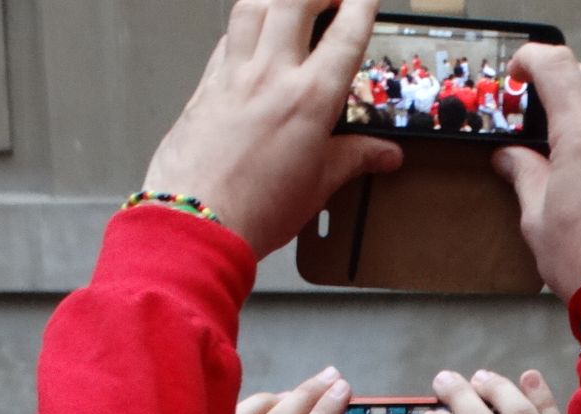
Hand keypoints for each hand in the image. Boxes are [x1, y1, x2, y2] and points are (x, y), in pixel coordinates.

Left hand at [142, 0, 402, 257]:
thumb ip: (354, 159)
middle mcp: (271, 76)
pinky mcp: (205, 86)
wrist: (196, 225)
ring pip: (253, 6)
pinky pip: (227, 39)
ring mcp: (234, 76)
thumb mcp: (318, 185)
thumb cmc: (254, 210)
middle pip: (296, 0)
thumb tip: (384, 154)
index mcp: (310, 99)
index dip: (362, 3)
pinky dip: (243, 26)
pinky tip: (250, 32)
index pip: (346, 33)